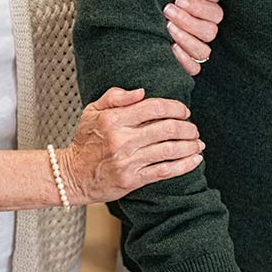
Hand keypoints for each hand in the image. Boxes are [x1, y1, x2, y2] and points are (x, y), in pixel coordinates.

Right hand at [59, 87, 202, 204]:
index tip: (183, 110)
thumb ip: (115, 97)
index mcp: (113, 120)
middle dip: (187, 127)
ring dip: (190, 145)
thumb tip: (141, 92)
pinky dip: (185, 165)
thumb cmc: (85, 143)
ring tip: (198, 142)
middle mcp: (122, 140)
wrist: (73, 175)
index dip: (174, 107)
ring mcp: (128, 161)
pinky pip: (165, 171)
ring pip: (169, 150)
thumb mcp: (92, 112)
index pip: (153, 107)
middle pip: (166, 128)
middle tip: (193, 127)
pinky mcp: (133, 179)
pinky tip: (195, 160)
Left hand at [164, 0, 222, 75]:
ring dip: (184, 38)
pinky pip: (194, 68)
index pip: (215, 14)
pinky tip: (171, 46)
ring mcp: (200, 52)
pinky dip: (184, 59)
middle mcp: (208, 35)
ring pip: (203, 50)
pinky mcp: (190, 66)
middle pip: (209, 32)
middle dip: (187, 20)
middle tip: (168, 10)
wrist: (153, 20)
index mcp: (211, 17)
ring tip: (167, 26)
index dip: (198, 7)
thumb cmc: (170, 5)